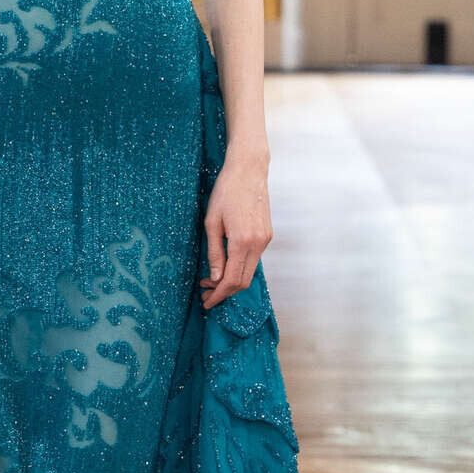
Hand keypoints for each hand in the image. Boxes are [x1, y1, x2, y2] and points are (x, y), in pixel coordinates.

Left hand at [200, 148, 271, 310]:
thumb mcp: (212, 222)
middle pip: (243, 281)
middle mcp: (258, 244)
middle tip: (206, 294)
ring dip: (231, 280)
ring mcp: (265, 240)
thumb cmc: (226, 191)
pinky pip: (253, 259)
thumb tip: (215, 278)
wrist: (249, 170)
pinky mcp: (267, 235)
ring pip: (249, 271)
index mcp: (242, 241)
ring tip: (211, 280)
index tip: (206, 302)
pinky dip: (239, 268)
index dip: (218, 295)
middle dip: (224, 292)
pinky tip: (225, 265)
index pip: (231, 280)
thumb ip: (215, 252)